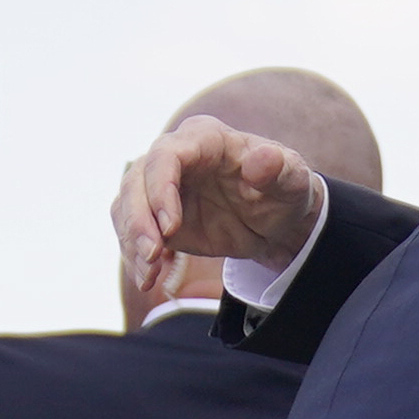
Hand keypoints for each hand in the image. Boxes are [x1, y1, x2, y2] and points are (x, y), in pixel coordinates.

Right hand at [113, 116, 321, 295]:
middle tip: (152, 255)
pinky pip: (132, 231)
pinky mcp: (154, 215)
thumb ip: (280, 169)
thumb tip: (263, 159)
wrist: (276, 220)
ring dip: (132, 242)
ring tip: (149, 275)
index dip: (161, 189)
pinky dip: (136, 256)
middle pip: (135, 181)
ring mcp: (160, 186)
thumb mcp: (292, 180)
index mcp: (204, 138)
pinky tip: (148, 280)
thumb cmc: (283, 190)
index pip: (166, 156)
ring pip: (126, 207)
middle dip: (138, 220)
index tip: (170, 227)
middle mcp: (173, 156)